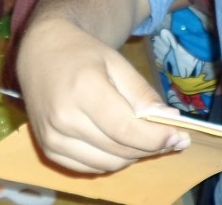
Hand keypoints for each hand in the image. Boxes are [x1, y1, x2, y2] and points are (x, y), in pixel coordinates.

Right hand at [17, 17, 189, 173]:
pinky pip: (90, 168)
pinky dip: (112, 161)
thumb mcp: (117, 63)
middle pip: (118, 149)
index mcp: (83, 90)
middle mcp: (63, 118)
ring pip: (107, 164)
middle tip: (171, 138)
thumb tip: (170, 120)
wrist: (41, 53)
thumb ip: (142, 93)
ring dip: (133, 156)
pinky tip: (122, 144)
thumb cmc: (83, 54)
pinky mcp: (48, 150)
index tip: (179, 135)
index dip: (155, 137)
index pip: (125, 128)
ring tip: (147, 139)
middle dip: (150, 147)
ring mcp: (52, 138)